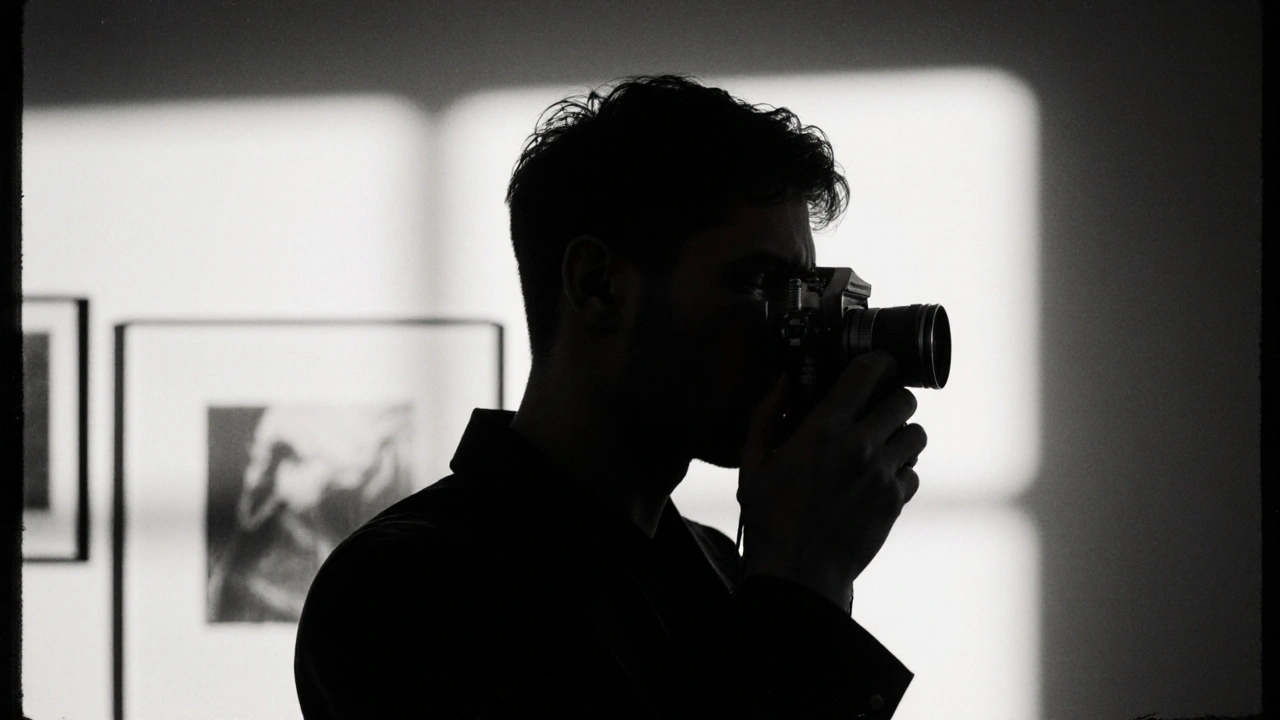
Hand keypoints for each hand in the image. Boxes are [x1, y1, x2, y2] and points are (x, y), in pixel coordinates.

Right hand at [736, 350, 925, 609]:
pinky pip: (913, 471)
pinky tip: (876, 480)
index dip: (878, 363)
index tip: (874, 367)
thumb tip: (784, 380)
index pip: (870, 373)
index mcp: (823, 429)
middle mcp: (860, 446)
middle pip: (905, 399)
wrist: (797, 571)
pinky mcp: (895, 501)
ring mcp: (883, 475)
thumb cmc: (769, 515)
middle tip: (875, 412)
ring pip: (917, 434)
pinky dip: (900, 471)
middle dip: (892, 400)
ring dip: (901, 435)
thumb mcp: (752, 461)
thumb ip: (767, 414)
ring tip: (879, 446)